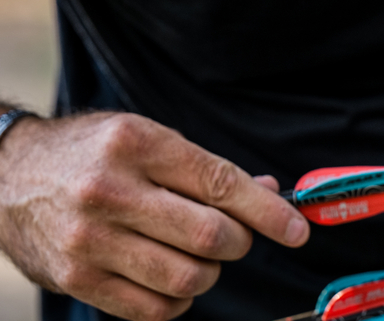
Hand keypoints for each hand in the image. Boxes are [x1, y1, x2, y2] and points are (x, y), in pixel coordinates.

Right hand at [0, 111, 308, 320]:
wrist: (7, 176)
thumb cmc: (91, 151)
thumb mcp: (147, 137)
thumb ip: (205, 168)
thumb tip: (268, 190)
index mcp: (139, 145)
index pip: (221, 183)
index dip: (268, 211)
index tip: (298, 229)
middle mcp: (112, 191)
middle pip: (208, 235)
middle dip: (239, 242)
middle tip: (237, 237)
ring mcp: (90, 240)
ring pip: (185, 278)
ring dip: (210, 273)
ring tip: (202, 256)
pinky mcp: (74, 280)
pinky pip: (150, 309)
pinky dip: (178, 302)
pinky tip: (174, 279)